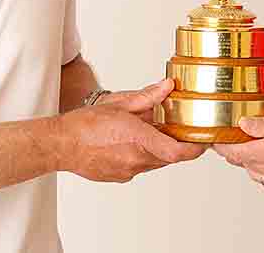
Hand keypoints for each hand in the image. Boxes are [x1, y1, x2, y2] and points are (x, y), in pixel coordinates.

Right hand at [58, 79, 204, 181]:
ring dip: (158, 148)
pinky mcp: (120, 176)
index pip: (178, 152)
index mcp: (138, 139)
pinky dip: (142, 154)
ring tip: (149, 131)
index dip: (195, 149)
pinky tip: (130, 141)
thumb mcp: (119, 103)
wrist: (60, 145)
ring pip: (155, 162)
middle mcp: (135, 159)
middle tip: (177, 128)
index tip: (203, 141)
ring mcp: (127, 171)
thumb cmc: (84, 124)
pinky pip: (140, 166)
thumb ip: (147, 97)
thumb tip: (167, 86)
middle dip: (176, 144)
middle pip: (169, 156)